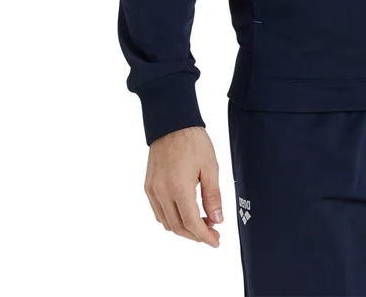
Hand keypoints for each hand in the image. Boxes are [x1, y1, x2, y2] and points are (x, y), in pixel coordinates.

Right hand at [144, 126, 223, 246]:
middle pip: (178, 227)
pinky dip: (171, 218)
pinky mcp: (148, 186)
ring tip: (201, 222)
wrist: (171, 122)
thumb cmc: (193, 141)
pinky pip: (158, 212)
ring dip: (183, 228)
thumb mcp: (210, 167)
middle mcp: (162, 193)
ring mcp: (152, 191)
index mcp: (179, 188)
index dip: (205, 236)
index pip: (191, 224)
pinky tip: (185, 212)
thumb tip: (217, 220)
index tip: (216, 241)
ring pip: (166, 223)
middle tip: (212, 232)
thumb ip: (213, 196)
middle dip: (195, 234)